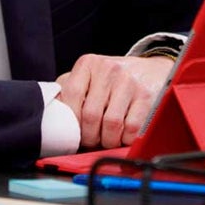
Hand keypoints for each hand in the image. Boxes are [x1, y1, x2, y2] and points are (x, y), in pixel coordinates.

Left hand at [55, 54, 173, 149]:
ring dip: (107, 141)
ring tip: (107, 140)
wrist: (153, 70)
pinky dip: (125, 139)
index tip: (74, 131)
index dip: (71, 119)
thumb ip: (69, 89)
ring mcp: (129, 82)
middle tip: (92, 141)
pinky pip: (131, 128)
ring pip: (111, 124)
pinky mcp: (146, 96)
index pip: (71, 94)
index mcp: (89, 63)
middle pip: (90, 115)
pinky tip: (123, 136)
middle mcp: (108, 69)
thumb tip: (51, 113)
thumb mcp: (90, 75)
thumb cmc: (115, 79)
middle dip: (90, 136)